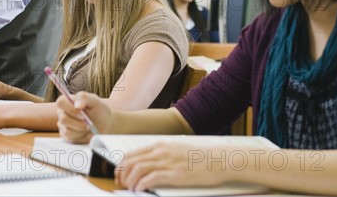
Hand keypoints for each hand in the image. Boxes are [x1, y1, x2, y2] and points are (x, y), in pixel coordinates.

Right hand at [56, 92, 111, 143]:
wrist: (105, 124)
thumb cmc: (99, 110)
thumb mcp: (95, 100)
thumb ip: (84, 98)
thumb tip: (76, 105)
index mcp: (67, 101)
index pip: (60, 102)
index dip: (70, 108)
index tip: (82, 111)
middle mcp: (62, 112)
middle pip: (63, 119)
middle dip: (79, 122)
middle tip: (89, 122)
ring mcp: (63, 125)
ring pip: (67, 130)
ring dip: (81, 129)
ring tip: (88, 126)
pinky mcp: (65, 135)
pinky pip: (70, 138)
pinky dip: (80, 135)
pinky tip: (85, 132)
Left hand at [115, 143, 241, 191]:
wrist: (218, 160)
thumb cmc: (198, 159)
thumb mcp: (175, 151)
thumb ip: (160, 156)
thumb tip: (145, 165)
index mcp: (159, 146)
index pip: (131, 154)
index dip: (121, 166)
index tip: (119, 176)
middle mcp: (161, 152)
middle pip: (131, 161)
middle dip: (121, 175)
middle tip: (120, 185)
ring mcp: (168, 162)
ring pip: (138, 169)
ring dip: (129, 181)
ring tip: (129, 189)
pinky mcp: (176, 174)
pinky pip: (151, 178)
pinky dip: (141, 185)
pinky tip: (139, 190)